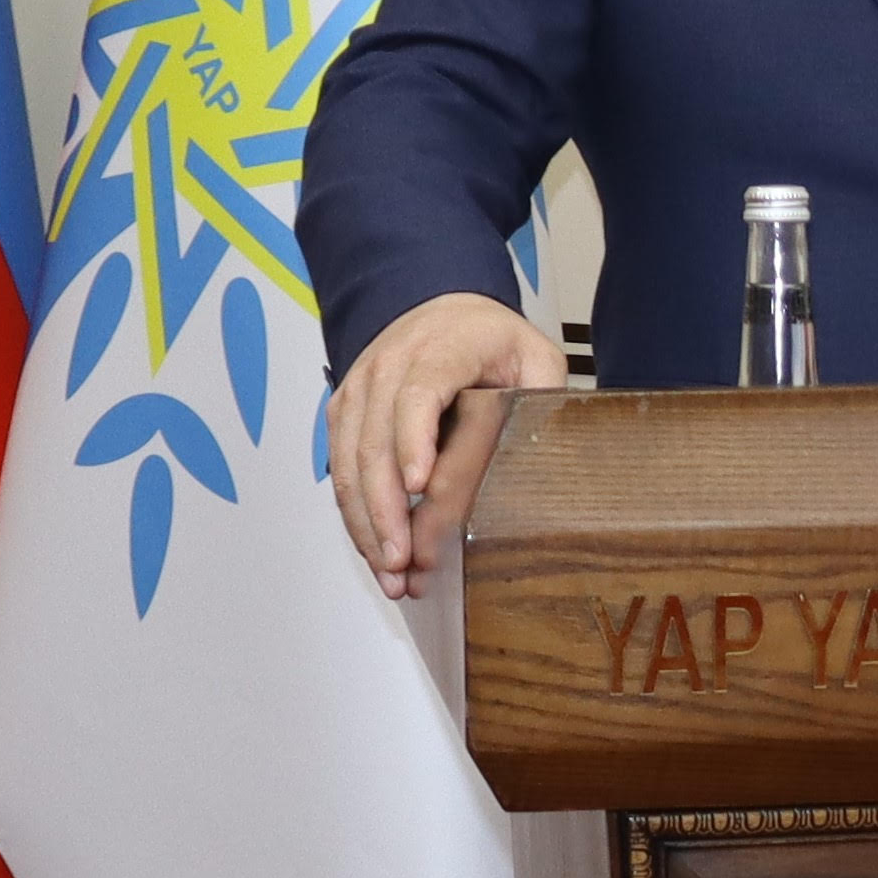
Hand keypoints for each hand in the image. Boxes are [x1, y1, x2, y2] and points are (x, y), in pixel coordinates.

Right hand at [326, 293, 568, 597]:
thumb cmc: (488, 338)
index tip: (419, 484)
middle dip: (385, 508)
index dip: (414, 440)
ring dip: (364, 521)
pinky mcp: (344, 411)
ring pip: (348, 462)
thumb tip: (535, 455)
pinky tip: (374, 548)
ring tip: (389, 570)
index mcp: (440, 348)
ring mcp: (360, 389)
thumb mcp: (533, 356)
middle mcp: (388, 366)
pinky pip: (338, 466)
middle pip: (374, 441)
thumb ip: (539, 396)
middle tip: (403, 559)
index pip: (417, 395)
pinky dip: (353, 512)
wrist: (441, 307)